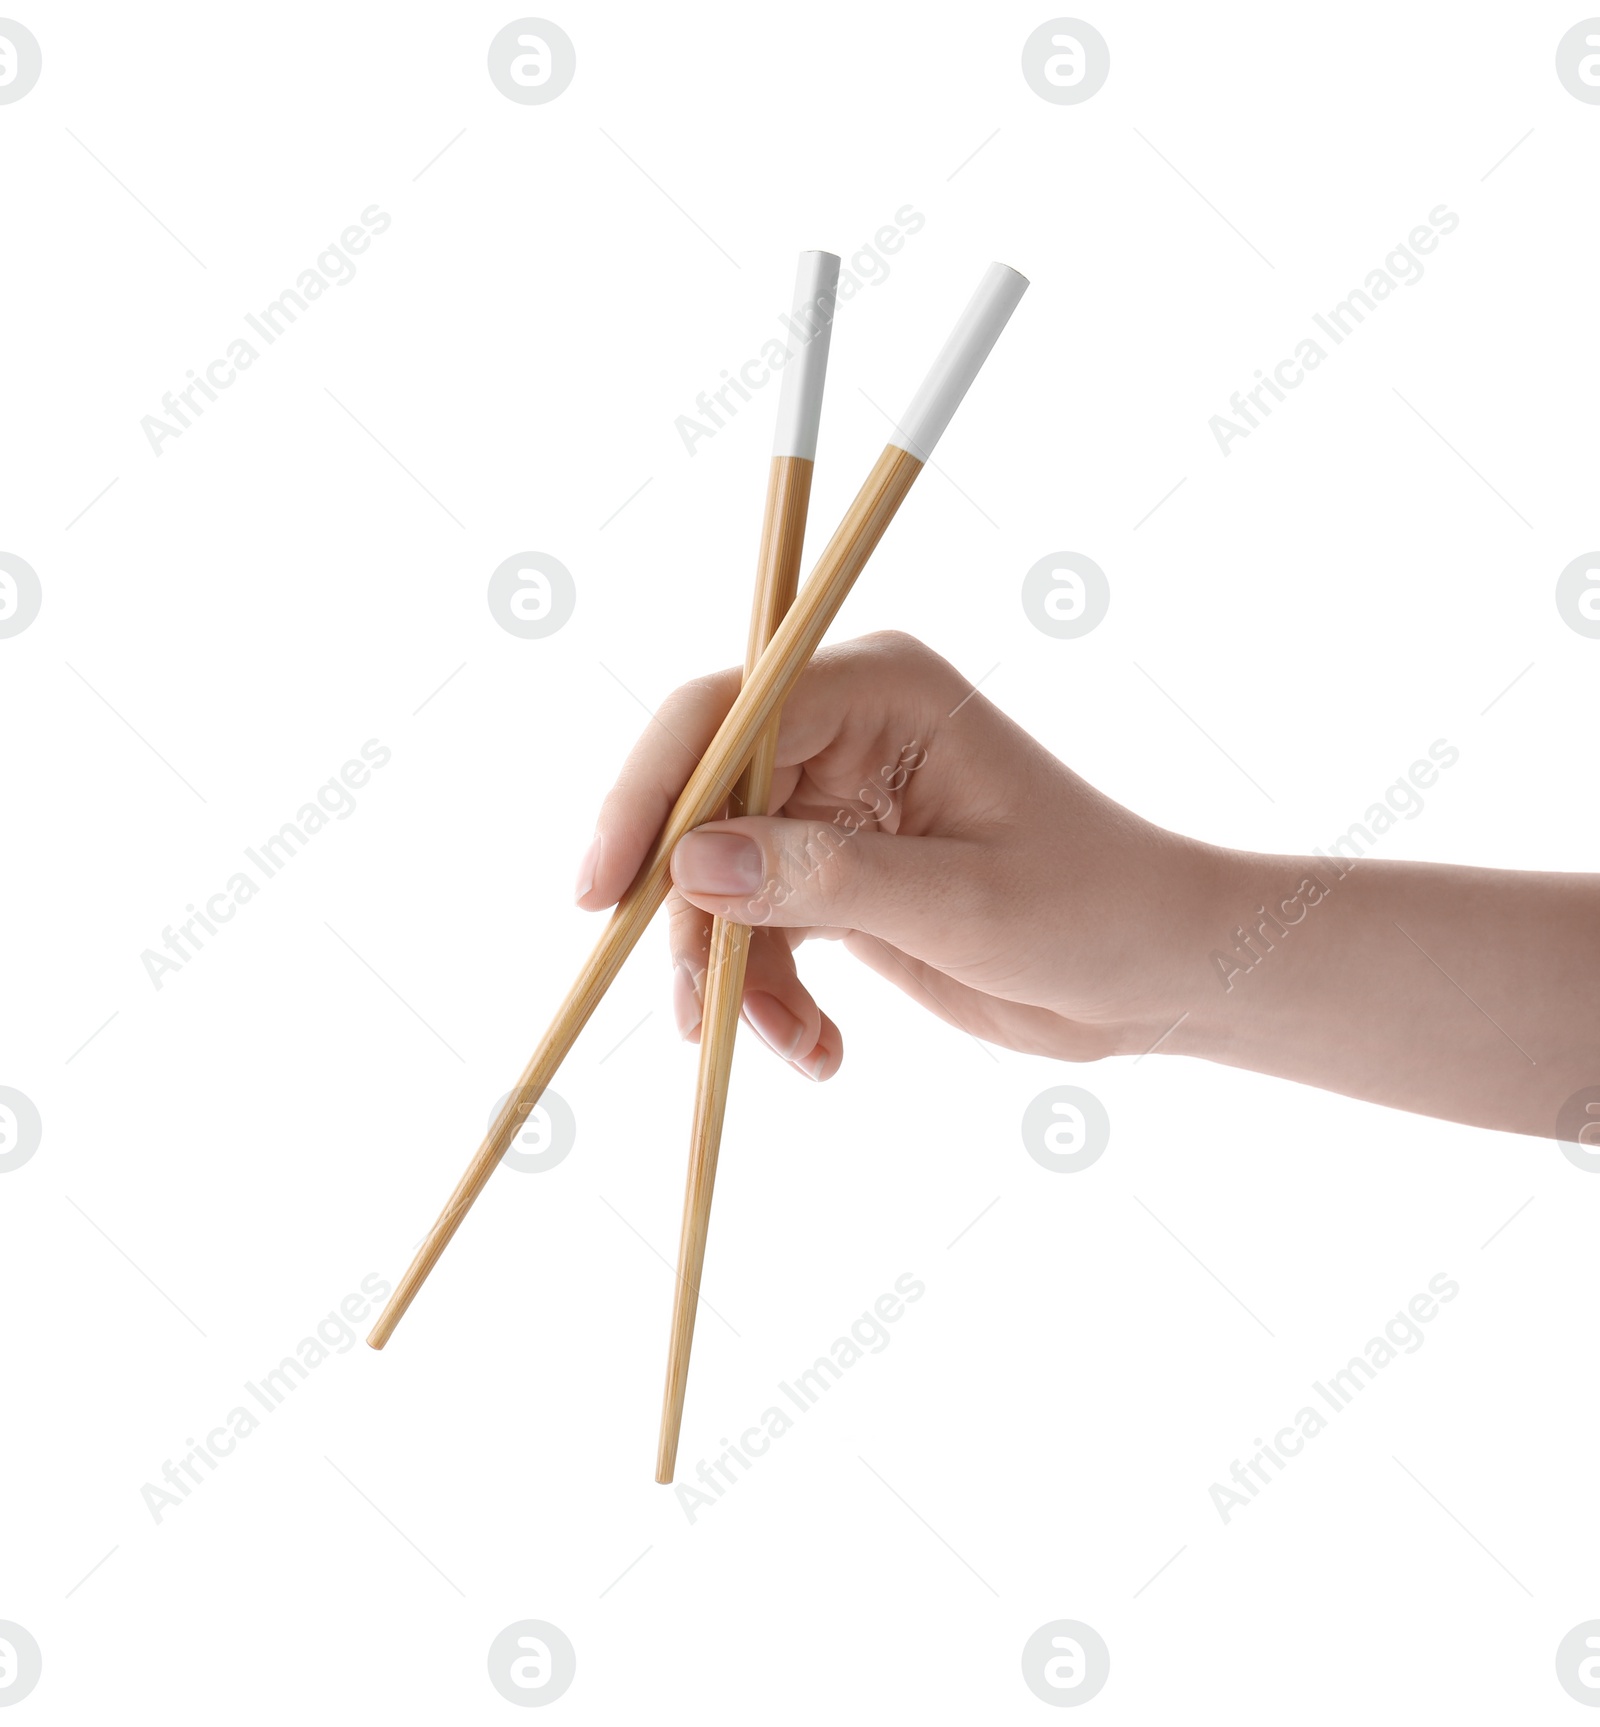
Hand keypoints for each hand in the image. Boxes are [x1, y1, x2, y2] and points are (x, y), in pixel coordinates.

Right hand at [576, 632, 1215, 1077]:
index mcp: (881, 691)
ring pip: (719, 877)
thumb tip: (689, 864)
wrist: (1153, 973)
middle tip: (697, 1012)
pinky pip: (757, 925)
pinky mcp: (835, 870)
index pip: (723, 716)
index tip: (603, 893)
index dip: (650, 794)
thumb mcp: (962, 902)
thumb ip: (825, 878)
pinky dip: (770, 993)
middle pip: (703, 802)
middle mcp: (844, 731)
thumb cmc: (1094, 911)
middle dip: (692, 913)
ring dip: (733, 970)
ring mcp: (834, 802)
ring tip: (788, 1045)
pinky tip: (819, 1050)